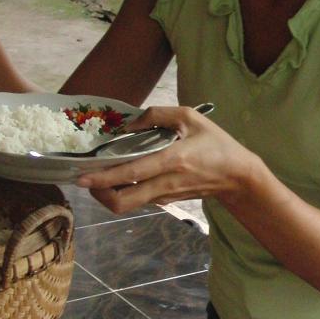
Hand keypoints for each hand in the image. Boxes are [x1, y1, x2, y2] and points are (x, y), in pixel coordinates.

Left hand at [75, 105, 252, 213]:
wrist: (237, 176)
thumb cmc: (216, 143)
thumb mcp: (191, 117)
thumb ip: (158, 114)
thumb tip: (129, 124)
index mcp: (172, 160)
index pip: (132, 173)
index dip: (104, 178)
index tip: (82, 177)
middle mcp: (166, 183)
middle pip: (123, 202)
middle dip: (99, 195)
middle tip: (85, 179)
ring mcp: (165, 195)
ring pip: (128, 204)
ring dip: (108, 193)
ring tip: (97, 176)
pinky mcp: (166, 200)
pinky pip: (138, 199)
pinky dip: (124, 190)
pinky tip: (119, 176)